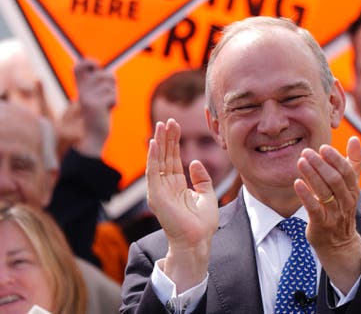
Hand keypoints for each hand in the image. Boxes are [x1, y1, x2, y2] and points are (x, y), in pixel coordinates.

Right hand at [73, 59, 115, 156]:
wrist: (94, 135)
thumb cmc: (100, 115)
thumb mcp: (100, 97)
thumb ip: (102, 84)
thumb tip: (111, 74)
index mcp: (80, 88)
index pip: (78, 67)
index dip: (87, 62)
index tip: (96, 66)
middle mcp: (81, 91)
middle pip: (103, 74)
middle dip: (112, 83)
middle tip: (107, 96)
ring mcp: (87, 98)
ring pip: (110, 86)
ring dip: (113, 94)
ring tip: (106, 104)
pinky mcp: (94, 105)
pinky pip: (112, 96)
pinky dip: (114, 102)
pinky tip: (108, 110)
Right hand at [147, 119, 218, 289]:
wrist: (199, 241)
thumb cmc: (202, 223)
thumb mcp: (207, 195)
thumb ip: (202, 178)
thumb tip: (195, 161)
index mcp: (176, 185)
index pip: (173, 158)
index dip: (174, 141)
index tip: (175, 125)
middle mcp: (166, 186)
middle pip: (164, 156)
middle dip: (166, 138)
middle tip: (167, 120)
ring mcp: (160, 191)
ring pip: (157, 161)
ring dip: (158, 143)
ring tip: (161, 126)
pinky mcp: (156, 196)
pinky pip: (153, 173)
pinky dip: (153, 157)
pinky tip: (154, 143)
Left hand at [293, 136, 360, 293]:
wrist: (339, 244)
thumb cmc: (341, 207)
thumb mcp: (351, 186)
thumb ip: (354, 162)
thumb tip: (354, 139)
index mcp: (353, 190)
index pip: (347, 172)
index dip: (336, 159)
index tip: (323, 148)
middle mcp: (346, 202)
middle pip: (335, 180)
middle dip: (321, 165)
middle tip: (307, 152)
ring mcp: (334, 214)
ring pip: (324, 192)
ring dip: (312, 175)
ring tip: (301, 161)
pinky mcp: (321, 224)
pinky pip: (313, 208)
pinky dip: (306, 195)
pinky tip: (297, 183)